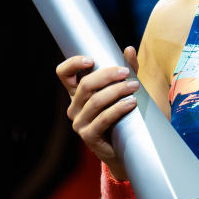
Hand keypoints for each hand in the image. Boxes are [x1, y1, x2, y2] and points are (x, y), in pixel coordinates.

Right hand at [56, 46, 139, 179]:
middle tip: (126, 72)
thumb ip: (127, 70)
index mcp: (77, 93)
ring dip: (117, 91)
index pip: (63, 73)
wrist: (125, 149)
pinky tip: (131, 103)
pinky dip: (118, 108)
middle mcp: (73, 107)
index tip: (91, 59)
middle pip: (85, 85)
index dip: (72, 64)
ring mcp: (79, 123)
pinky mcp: (89, 136)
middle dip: (107, 75)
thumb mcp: (124, 89)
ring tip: (135, 86)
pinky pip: (103, 119)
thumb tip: (129, 49)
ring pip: (96, 101)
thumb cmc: (123, 115)